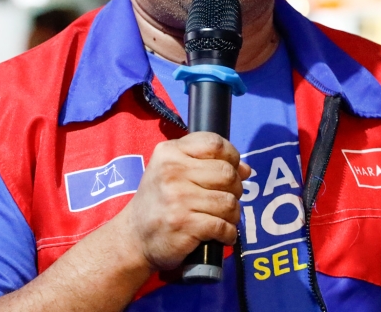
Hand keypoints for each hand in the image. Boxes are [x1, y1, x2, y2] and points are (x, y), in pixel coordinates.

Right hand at [119, 133, 250, 271]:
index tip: (232, 169)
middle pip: (227, 173)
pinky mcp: (184, 224)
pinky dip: (228, 233)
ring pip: (229, 201)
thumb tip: (246, 169)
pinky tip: (222, 234)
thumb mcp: (173, 171)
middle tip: (227, 198)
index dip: (232, 156)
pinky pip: (223, 226)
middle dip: (235, 188)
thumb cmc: (159, 201)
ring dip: (233, 214)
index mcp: (169, 152)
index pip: (214, 143)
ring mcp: (178, 198)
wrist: (134, 237)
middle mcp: (172, 171)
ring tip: (223, 218)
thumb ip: (207, 163)